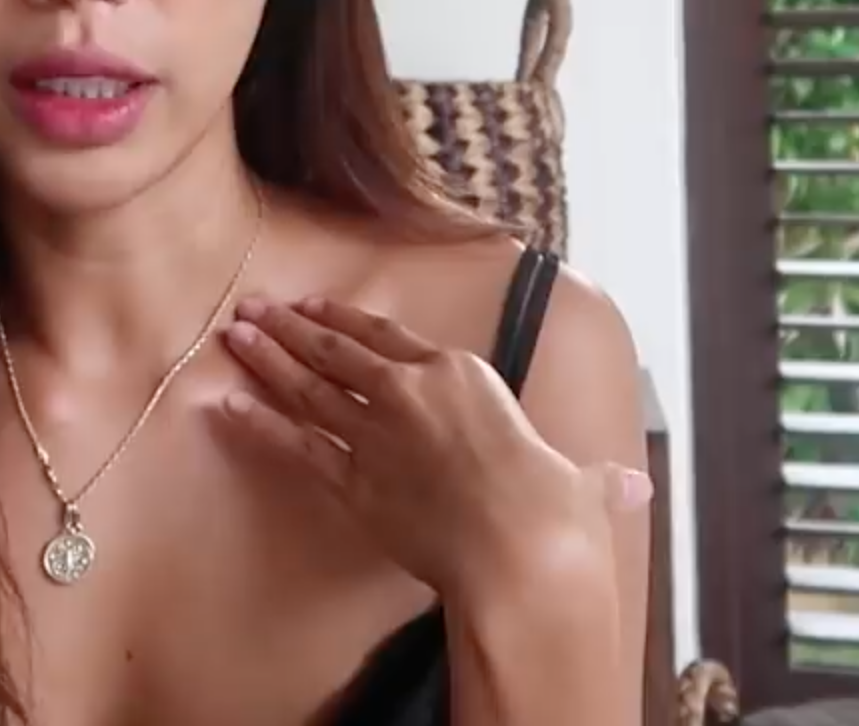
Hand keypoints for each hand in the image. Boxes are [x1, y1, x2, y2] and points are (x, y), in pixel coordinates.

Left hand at [219, 295, 649, 606]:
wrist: (522, 551)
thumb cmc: (556, 515)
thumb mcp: (585, 485)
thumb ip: (597, 481)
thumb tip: (631, 490)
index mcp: (461, 373)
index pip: (389, 337)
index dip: (347, 321)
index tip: (317, 309)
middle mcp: (411, 391)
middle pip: (336, 351)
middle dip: (290, 328)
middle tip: (253, 309)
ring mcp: (376, 433)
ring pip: (307, 387)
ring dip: (265, 359)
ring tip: (231, 336)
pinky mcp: (353, 480)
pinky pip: (294, 444)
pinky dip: (257, 422)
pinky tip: (227, 405)